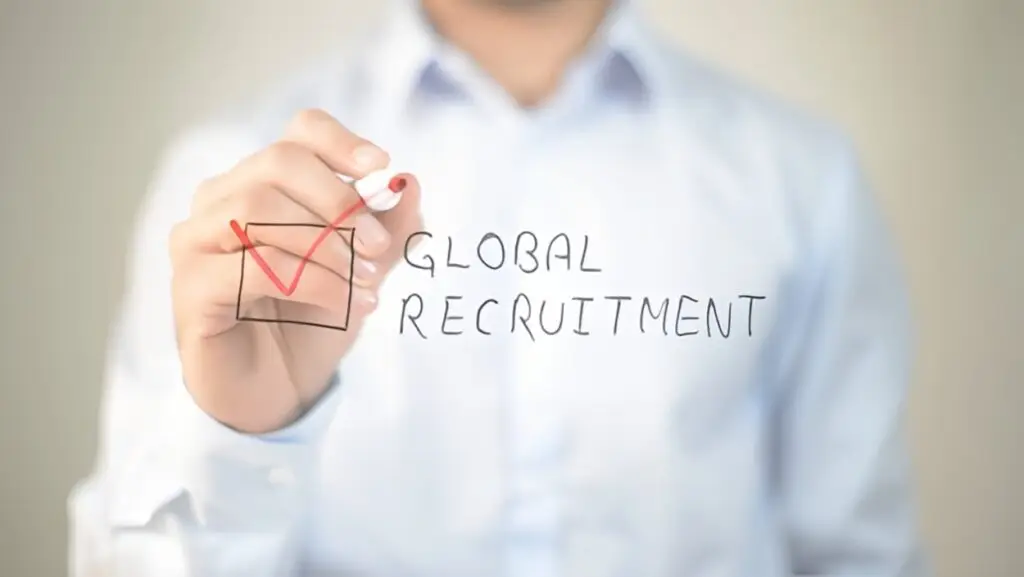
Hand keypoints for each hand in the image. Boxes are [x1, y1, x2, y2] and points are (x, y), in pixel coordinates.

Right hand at [169, 109, 422, 433]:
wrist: (279, 390)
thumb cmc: (313, 320)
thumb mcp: (364, 271)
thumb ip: (389, 230)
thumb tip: (409, 183)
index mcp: (262, 182)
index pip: (298, 133)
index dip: (341, 142)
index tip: (380, 168)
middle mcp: (219, 200)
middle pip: (278, 162)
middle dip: (339, 201)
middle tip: (379, 247)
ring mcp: (196, 241)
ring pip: (258, 208)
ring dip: (326, 246)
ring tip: (367, 284)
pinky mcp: (191, 287)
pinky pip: (255, 266)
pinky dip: (314, 282)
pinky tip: (350, 306)